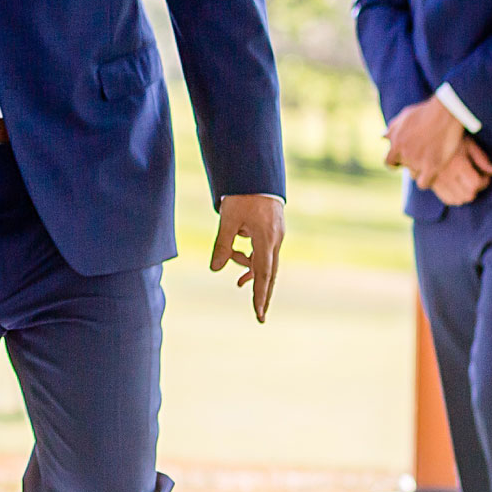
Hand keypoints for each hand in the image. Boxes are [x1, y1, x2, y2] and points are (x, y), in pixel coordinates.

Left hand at [211, 194, 283, 322]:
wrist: (256, 174)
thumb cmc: (242, 195)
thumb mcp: (227, 219)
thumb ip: (222, 245)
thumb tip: (215, 269)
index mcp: (266, 239)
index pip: (263, 274)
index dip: (260, 295)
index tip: (259, 314)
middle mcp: (275, 240)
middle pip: (269, 273)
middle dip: (262, 293)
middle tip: (260, 316)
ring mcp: (276, 235)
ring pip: (264, 262)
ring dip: (248, 269)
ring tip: (235, 276)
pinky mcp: (272, 231)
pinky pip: (262, 251)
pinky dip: (250, 257)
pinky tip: (239, 256)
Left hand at [383, 96, 464, 189]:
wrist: (445, 112)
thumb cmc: (425, 112)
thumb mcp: (404, 117)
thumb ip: (392, 129)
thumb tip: (382, 137)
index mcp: (395, 143)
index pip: (389, 161)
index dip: (396, 162)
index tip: (404, 160)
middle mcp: (403, 154)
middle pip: (404, 167)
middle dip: (410, 164)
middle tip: (422, 157)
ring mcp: (417, 161)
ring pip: (414, 174)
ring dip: (421, 170)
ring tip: (431, 161)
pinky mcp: (431, 166)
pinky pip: (423, 183)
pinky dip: (427, 180)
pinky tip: (433, 174)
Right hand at [429, 139, 491, 205]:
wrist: (424, 136)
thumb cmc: (450, 137)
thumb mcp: (469, 144)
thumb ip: (482, 159)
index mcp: (457, 164)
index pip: (475, 184)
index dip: (484, 182)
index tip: (485, 175)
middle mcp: (446, 175)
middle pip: (467, 195)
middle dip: (476, 189)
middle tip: (477, 179)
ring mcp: (437, 181)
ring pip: (457, 200)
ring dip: (466, 195)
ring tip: (467, 184)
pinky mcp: (431, 184)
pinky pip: (446, 199)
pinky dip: (455, 197)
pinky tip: (457, 188)